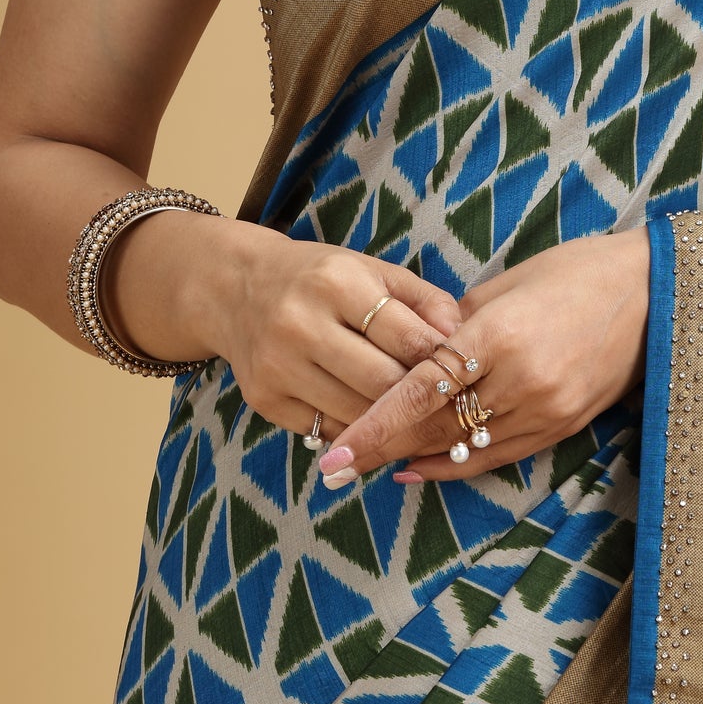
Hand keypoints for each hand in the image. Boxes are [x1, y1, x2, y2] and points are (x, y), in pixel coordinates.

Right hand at [116, 212, 461, 442]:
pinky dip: (357, 432)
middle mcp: (302, 324)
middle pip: (384, 384)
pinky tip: (373, 424)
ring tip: (417, 418)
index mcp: (337, 283)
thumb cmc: (321, 280)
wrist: (236, 289)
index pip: (409, 339)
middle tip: (448, 406)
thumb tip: (462, 340)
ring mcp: (279, 366)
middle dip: (421, 399)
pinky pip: (327, 431)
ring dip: (393, 422)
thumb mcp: (373, 271)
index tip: (466, 375)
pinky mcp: (265, 400)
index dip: (444, 363)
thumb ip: (424, 301)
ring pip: (358, 415)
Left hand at [316, 230, 650, 489]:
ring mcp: (546, 409)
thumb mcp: (506, 285)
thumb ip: (454, 325)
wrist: (655, 295)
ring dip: (411, 456)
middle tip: (333, 466)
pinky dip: (453, 464)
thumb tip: (413, 355)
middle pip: (436, 426)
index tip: (336, 451)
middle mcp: (523, 380)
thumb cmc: (575, 273)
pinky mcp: (562, 426)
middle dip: (381, 448)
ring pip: (463, 446)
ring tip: (364, 464)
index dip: (375, 424)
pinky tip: (415, 467)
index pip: (422, 389)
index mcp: (501, 334)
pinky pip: (496, 456)